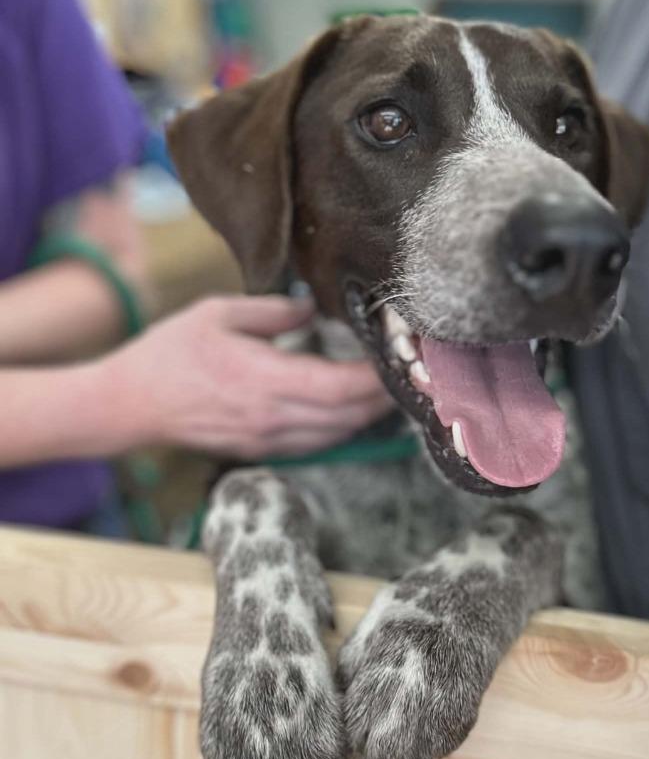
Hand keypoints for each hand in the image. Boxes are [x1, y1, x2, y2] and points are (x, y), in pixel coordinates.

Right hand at [102, 295, 391, 457]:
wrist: (130, 405)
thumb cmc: (170, 354)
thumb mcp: (217, 313)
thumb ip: (273, 311)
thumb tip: (312, 308)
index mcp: (265, 380)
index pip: (341, 387)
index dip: (377, 378)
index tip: (399, 357)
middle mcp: (273, 418)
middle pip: (349, 416)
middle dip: (384, 398)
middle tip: (408, 374)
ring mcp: (268, 440)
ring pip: (337, 435)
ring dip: (367, 416)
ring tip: (389, 390)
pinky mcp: (261, 450)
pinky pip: (317, 445)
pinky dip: (342, 428)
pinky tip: (352, 410)